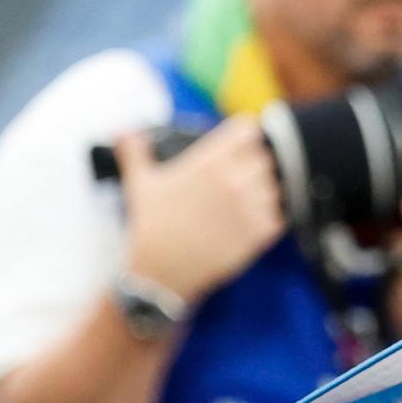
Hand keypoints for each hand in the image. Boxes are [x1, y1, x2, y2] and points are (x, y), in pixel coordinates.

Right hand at [117, 118, 289, 305]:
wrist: (160, 272)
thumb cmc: (151, 226)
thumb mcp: (140, 184)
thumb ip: (135, 152)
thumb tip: (122, 131)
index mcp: (210, 162)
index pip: (248, 130)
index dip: (243, 137)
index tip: (235, 148)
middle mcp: (235, 180)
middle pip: (264, 157)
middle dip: (253, 165)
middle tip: (236, 179)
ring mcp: (250, 207)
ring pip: (275, 186)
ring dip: (263, 191)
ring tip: (241, 204)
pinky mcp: (259, 233)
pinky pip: (279, 215)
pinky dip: (268, 218)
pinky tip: (248, 223)